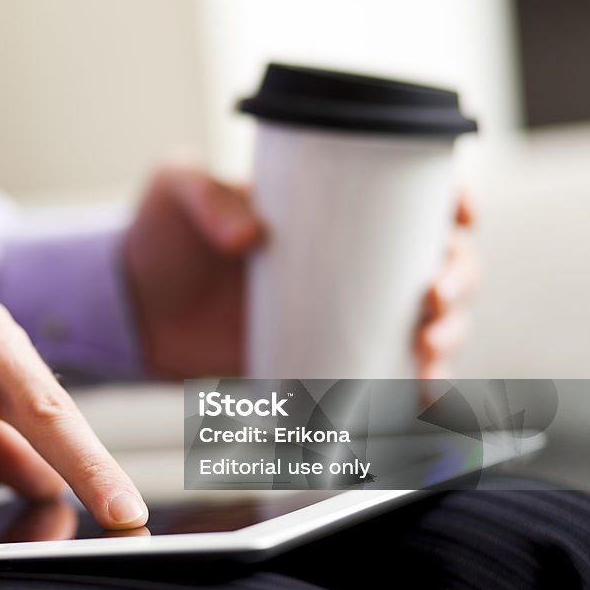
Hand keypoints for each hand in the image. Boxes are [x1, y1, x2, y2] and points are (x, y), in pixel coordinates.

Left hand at [123, 163, 477, 377]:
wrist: (131, 306)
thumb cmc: (157, 236)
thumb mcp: (176, 191)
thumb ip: (204, 197)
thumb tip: (249, 236)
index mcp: (327, 206)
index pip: (410, 196)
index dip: (451, 203)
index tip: (459, 217)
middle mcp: (347, 258)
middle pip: (435, 262)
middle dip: (458, 280)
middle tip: (433, 299)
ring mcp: (339, 311)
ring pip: (425, 320)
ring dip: (448, 335)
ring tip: (428, 350)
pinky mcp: (321, 356)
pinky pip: (386, 373)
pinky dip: (413, 387)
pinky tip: (423, 397)